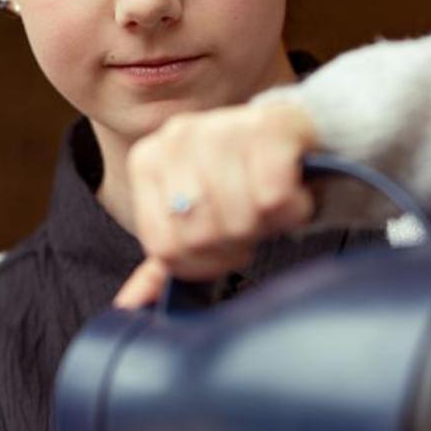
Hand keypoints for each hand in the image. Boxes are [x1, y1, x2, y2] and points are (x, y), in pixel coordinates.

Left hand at [115, 102, 318, 308]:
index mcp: (147, 161)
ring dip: (266, 224)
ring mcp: (220, 126)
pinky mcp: (268, 126)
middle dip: (236, 241)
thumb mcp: (198, 220)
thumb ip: (165, 260)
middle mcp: (176, 137)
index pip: (164, 247)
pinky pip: (273, 198)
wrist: (299, 139)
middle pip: (201, 235)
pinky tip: (292, 192)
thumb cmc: (246, 181)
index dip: (203, 262)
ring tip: (271, 204)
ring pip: (238, 218)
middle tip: (252, 220)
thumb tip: (131, 303)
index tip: (225, 245)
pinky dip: (292, 208)